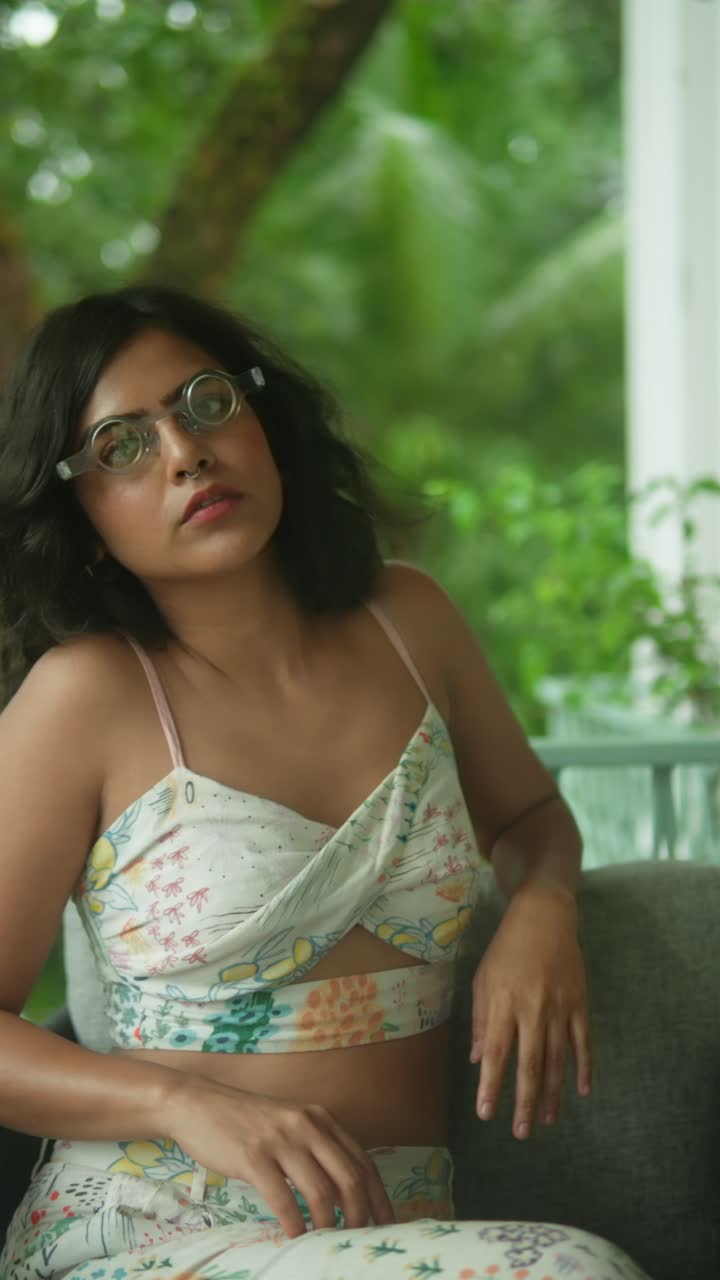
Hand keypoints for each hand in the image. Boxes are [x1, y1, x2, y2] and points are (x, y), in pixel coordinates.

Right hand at [163, 1075, 394, 1236]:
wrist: (197, 1104)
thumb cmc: (245, 1121)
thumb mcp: (289, 1124)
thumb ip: (316, 1147)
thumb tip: (344, 1192)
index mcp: (320, 1118)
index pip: (362, 1161)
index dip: (379, 1196)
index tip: (387, 1224)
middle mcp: (306, 1125)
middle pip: (349, 1177)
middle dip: (359, 1215)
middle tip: (358, 1240)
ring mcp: (280, 1140)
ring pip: (320, 1192)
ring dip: (328, 1225)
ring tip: (327, 1242)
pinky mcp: (253, 1157)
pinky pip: (283, 1199)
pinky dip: (294, 1224)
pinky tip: (295, 1237)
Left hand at [470, 885, 590, 1138]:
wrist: (544, 916)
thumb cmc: (506, 948)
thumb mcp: (483, 979)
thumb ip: (483, 1020)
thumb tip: (480, 1059)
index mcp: (504, 1003)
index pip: (497, 1054)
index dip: (491, 1086)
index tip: (486, 1114)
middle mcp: (533, 1010)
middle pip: (529, 1064)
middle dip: (524, 1102)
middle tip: (521, 1133)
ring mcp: (560, 1008)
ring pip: (557, 1060)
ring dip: (552, 1093)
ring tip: (547, 1121)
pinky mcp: (580, 1003)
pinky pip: (583, 1042)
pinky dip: (583, 1067)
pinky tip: (581, 1091)